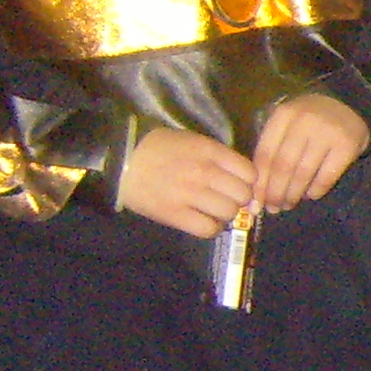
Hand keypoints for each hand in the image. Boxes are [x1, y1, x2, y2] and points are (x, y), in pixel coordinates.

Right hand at [116, 126, 255, 237]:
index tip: (238, 184)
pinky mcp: (173, 213)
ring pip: (228, 213)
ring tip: (211, 210)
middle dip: (238, 199)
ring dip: (224, 214)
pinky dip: (210, 228)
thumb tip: (246, 183)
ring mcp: (188, 194)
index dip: (248, 182)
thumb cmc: (158, 149)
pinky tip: (202, 220)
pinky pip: (208, 229)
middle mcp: (203, 172)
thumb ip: (220, 159)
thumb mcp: (192, 142)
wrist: (120, 158)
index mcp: (209, 151)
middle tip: (224, 198)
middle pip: (242, 195)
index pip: (249, 173)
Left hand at [250, 91, 370, 212]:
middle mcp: (303, 122)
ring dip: (294, 194)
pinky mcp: (347, 145)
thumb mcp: (287, 126)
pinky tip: (310, 195)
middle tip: (273, 208)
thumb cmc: (310, 121)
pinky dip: (315, 190)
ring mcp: (327, 133)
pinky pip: (326, 176)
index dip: (260, 182)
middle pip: (283, 166)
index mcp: (283, 116)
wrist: (349, 105)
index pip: (266, 154)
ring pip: (303, 173)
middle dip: (275, 192)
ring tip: (289, 204)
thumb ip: (273, 151)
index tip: (256, 202)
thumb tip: (258, 192)